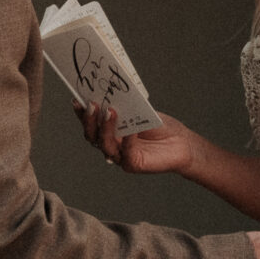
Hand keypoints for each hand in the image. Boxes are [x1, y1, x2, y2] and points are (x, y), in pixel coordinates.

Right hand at [76, 102, 197, 176]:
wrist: (182, 143)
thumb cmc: (160, 127)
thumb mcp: (140, 111)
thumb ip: (125, 106)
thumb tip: (111, 95)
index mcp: (110, 130)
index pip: (91, 122)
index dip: (81, 113)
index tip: (77, 100)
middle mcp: (111, 144)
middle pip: (92, 135)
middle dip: (90, 120)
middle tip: (93, 105)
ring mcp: (120, 156)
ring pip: (104, 144)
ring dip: (105, 128)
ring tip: (110, 112)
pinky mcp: (132, 164)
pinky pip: (126, 152)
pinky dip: (127, 140)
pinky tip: (130, 130)